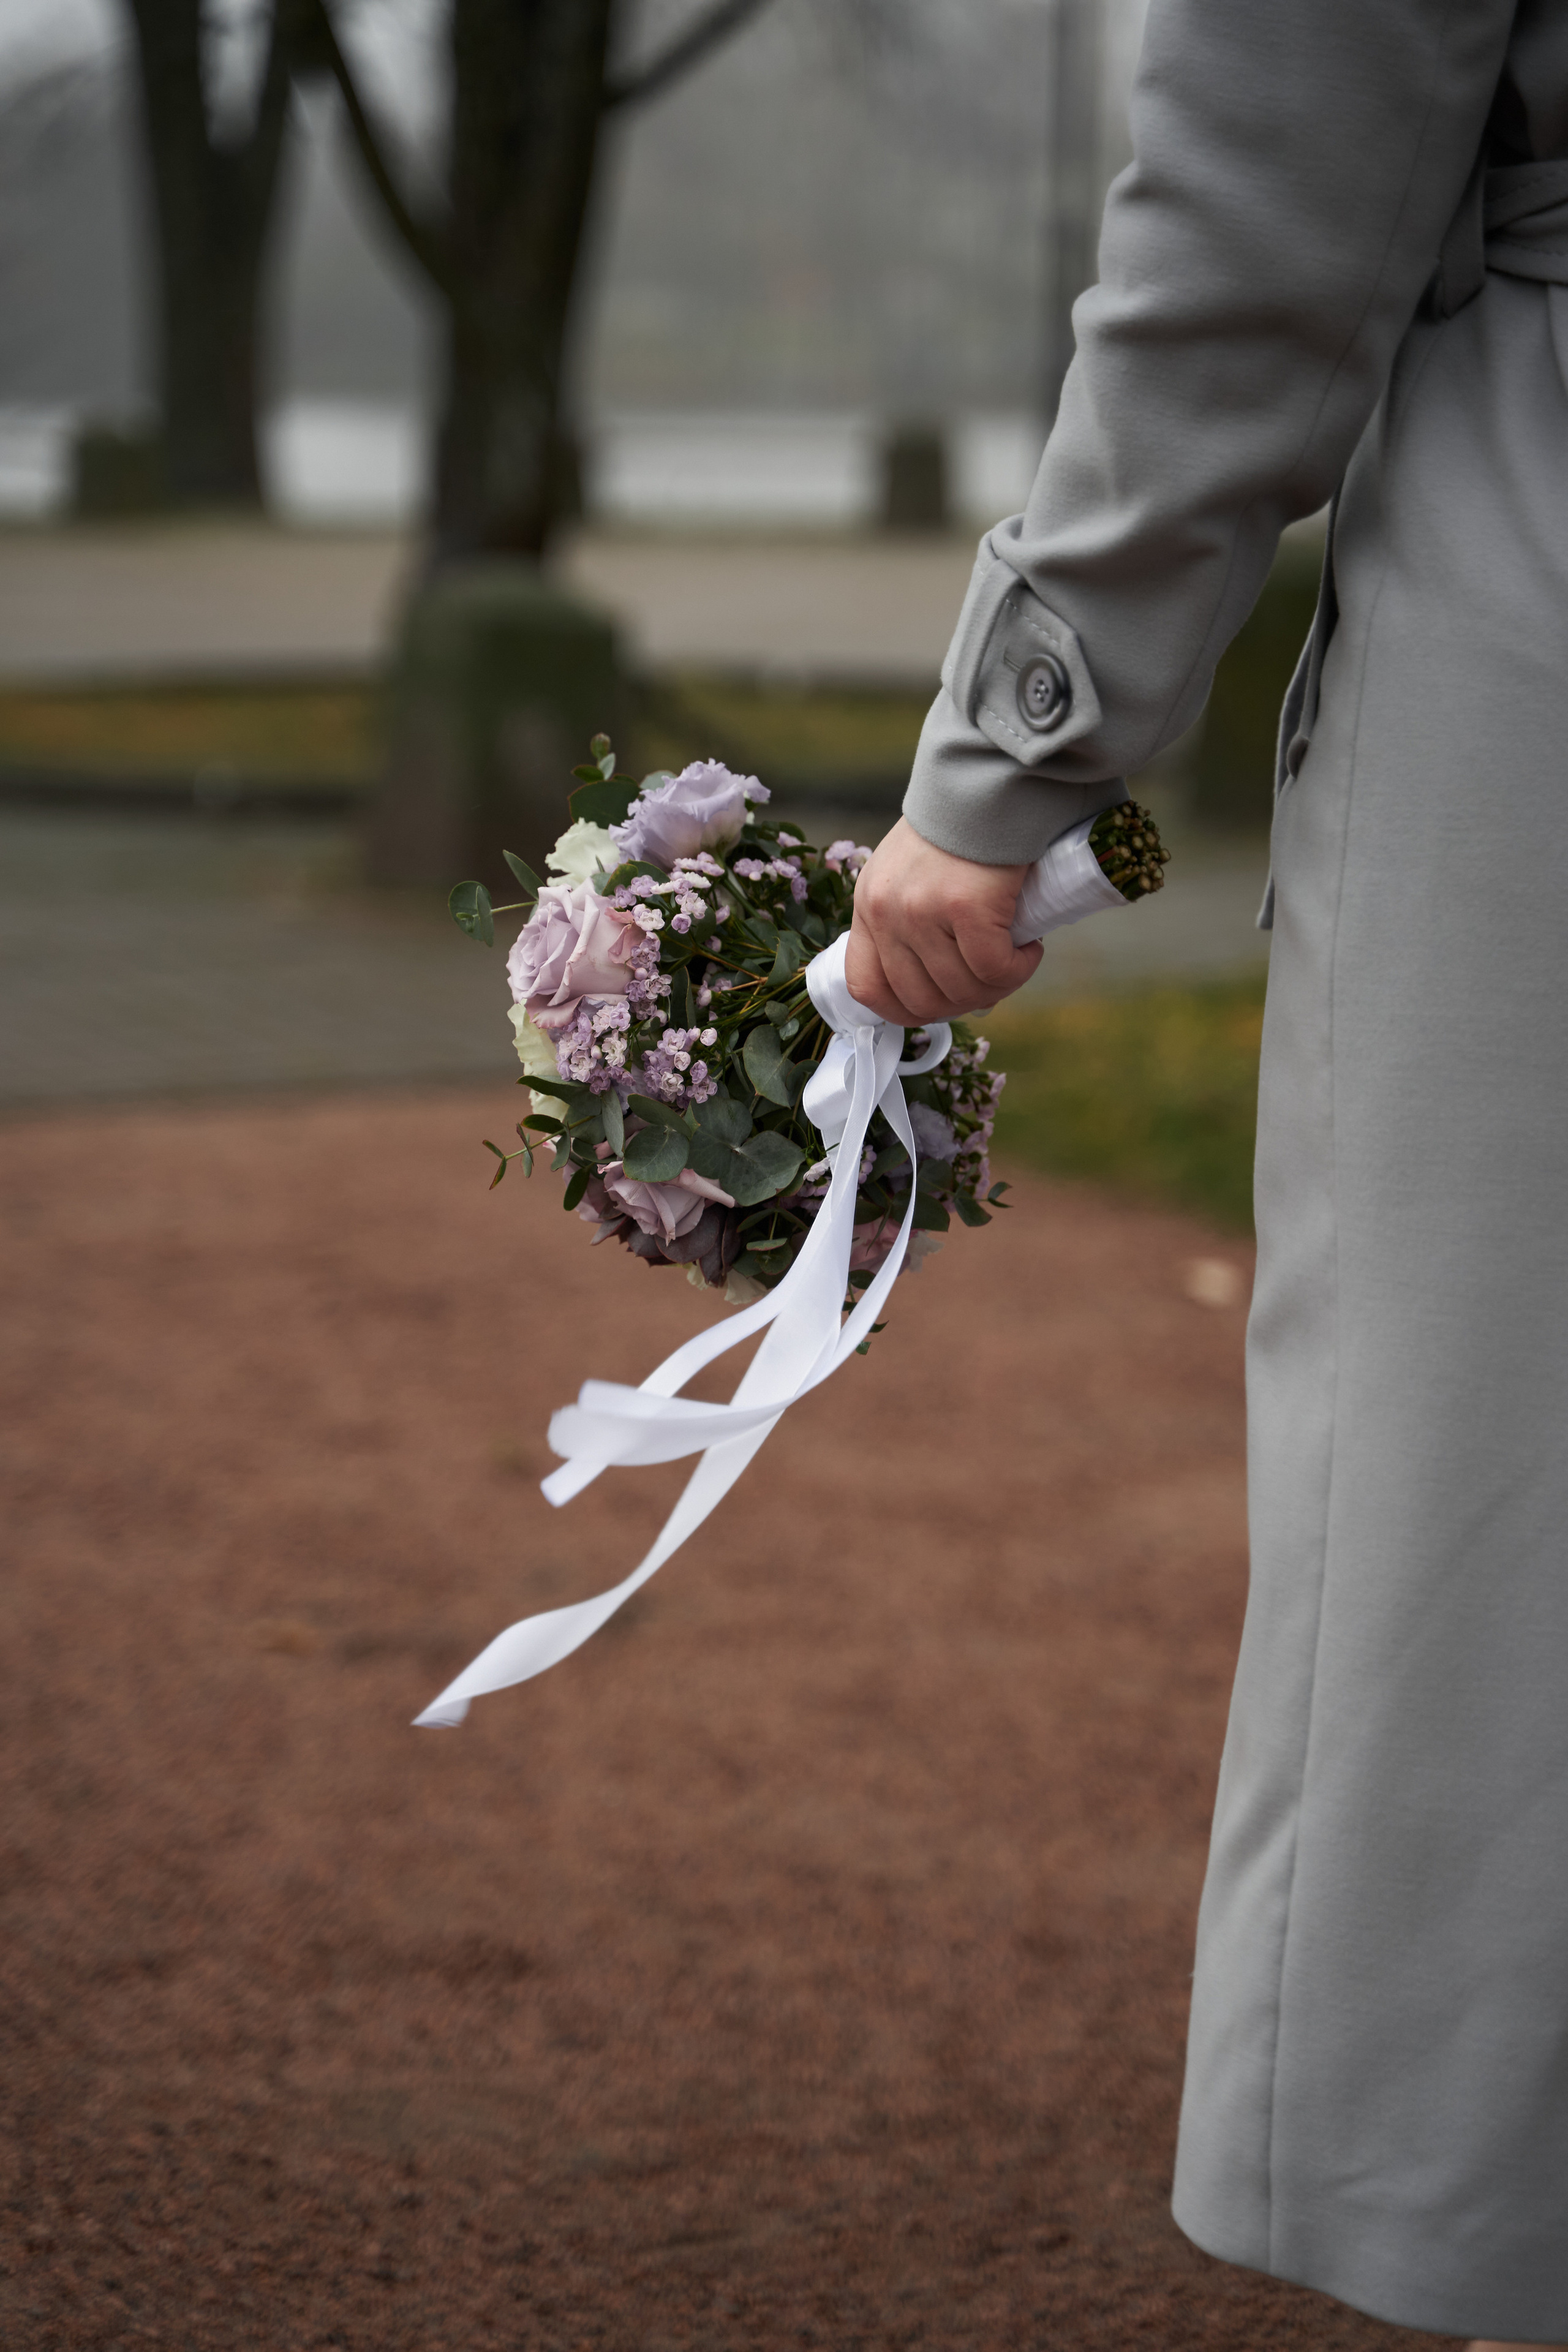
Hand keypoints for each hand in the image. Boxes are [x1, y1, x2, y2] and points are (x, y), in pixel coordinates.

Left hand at [845, 818, 1041, 1024]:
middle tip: (993, 979)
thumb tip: (952, 991)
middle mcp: (886, 911)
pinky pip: (993, 970)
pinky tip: (1029, 948)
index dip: (904, 1011)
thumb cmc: (961, 828)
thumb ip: (915, 926)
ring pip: (961, 990)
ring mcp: (921, 910)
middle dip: (963, 1003)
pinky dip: (1018, 969)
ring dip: (999, 985)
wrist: (989, 778)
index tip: (942, 1003)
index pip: (865, 987)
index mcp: (869, 906)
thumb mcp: (912, 875)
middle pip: (920, 1000)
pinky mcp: (965, 905)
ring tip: (1016, 958)